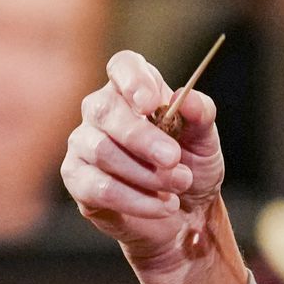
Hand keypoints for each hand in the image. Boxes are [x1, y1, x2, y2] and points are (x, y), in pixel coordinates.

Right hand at [62, 51, 225, 273]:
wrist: (186, 216)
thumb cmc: (190, 168)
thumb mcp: (205, 141)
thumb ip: (201, 116)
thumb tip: (189, 99)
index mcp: (134, 90)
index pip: (122, 66)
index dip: (133, 80)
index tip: (152, 104)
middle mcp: (101, 111)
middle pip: (105, 109)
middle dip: (141, 137)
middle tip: (173, 158)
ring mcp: (84, 144)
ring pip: (102, 151)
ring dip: (145, 174)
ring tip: (178, 186)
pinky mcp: (78, 180)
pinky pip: (99, 187)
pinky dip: (135, 199)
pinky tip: (162, 206)